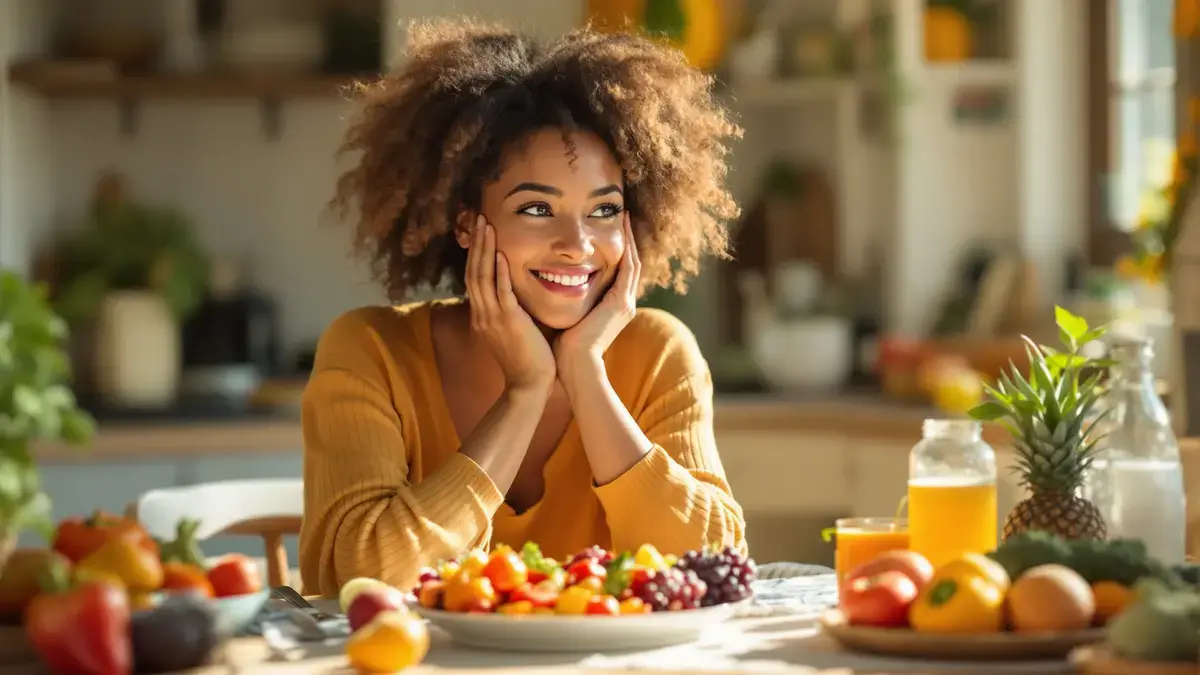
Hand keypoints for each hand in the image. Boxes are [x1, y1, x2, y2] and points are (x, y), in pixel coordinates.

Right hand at [465, 216, 555, 392]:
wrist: (528, 384)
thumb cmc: (526, 358)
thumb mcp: (511, 329)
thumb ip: (509, 309)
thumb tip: (515, 291)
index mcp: (482, 315)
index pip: (473, 278)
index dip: (474, 254)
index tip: (480, 233)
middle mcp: (482, 314)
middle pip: (473, 272)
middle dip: (476, 244)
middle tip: (480, 219)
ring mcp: (492, 318)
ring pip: (482, 277)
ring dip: (484, 250)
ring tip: (487, 227)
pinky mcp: (508, 322)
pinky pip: (501, 293)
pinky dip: (499, 272)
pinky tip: (500, 254)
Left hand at [554, 211, 641, 381]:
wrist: (575, 365)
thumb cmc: (565, 349)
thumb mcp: (569, 318)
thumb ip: (566, 303)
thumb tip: (549, 289)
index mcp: (612, 308)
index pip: (617, 273)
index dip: (615, 251)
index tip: (607, 230)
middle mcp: (623, 303)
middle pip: (629, 264)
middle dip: (626, 239)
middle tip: (621, 215)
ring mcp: (625, 303)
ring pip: (632, 261)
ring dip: (629, 238)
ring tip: (623, 215)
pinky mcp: (621, 302)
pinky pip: (628, 267)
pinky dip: (627, 247)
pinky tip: (622, 230)